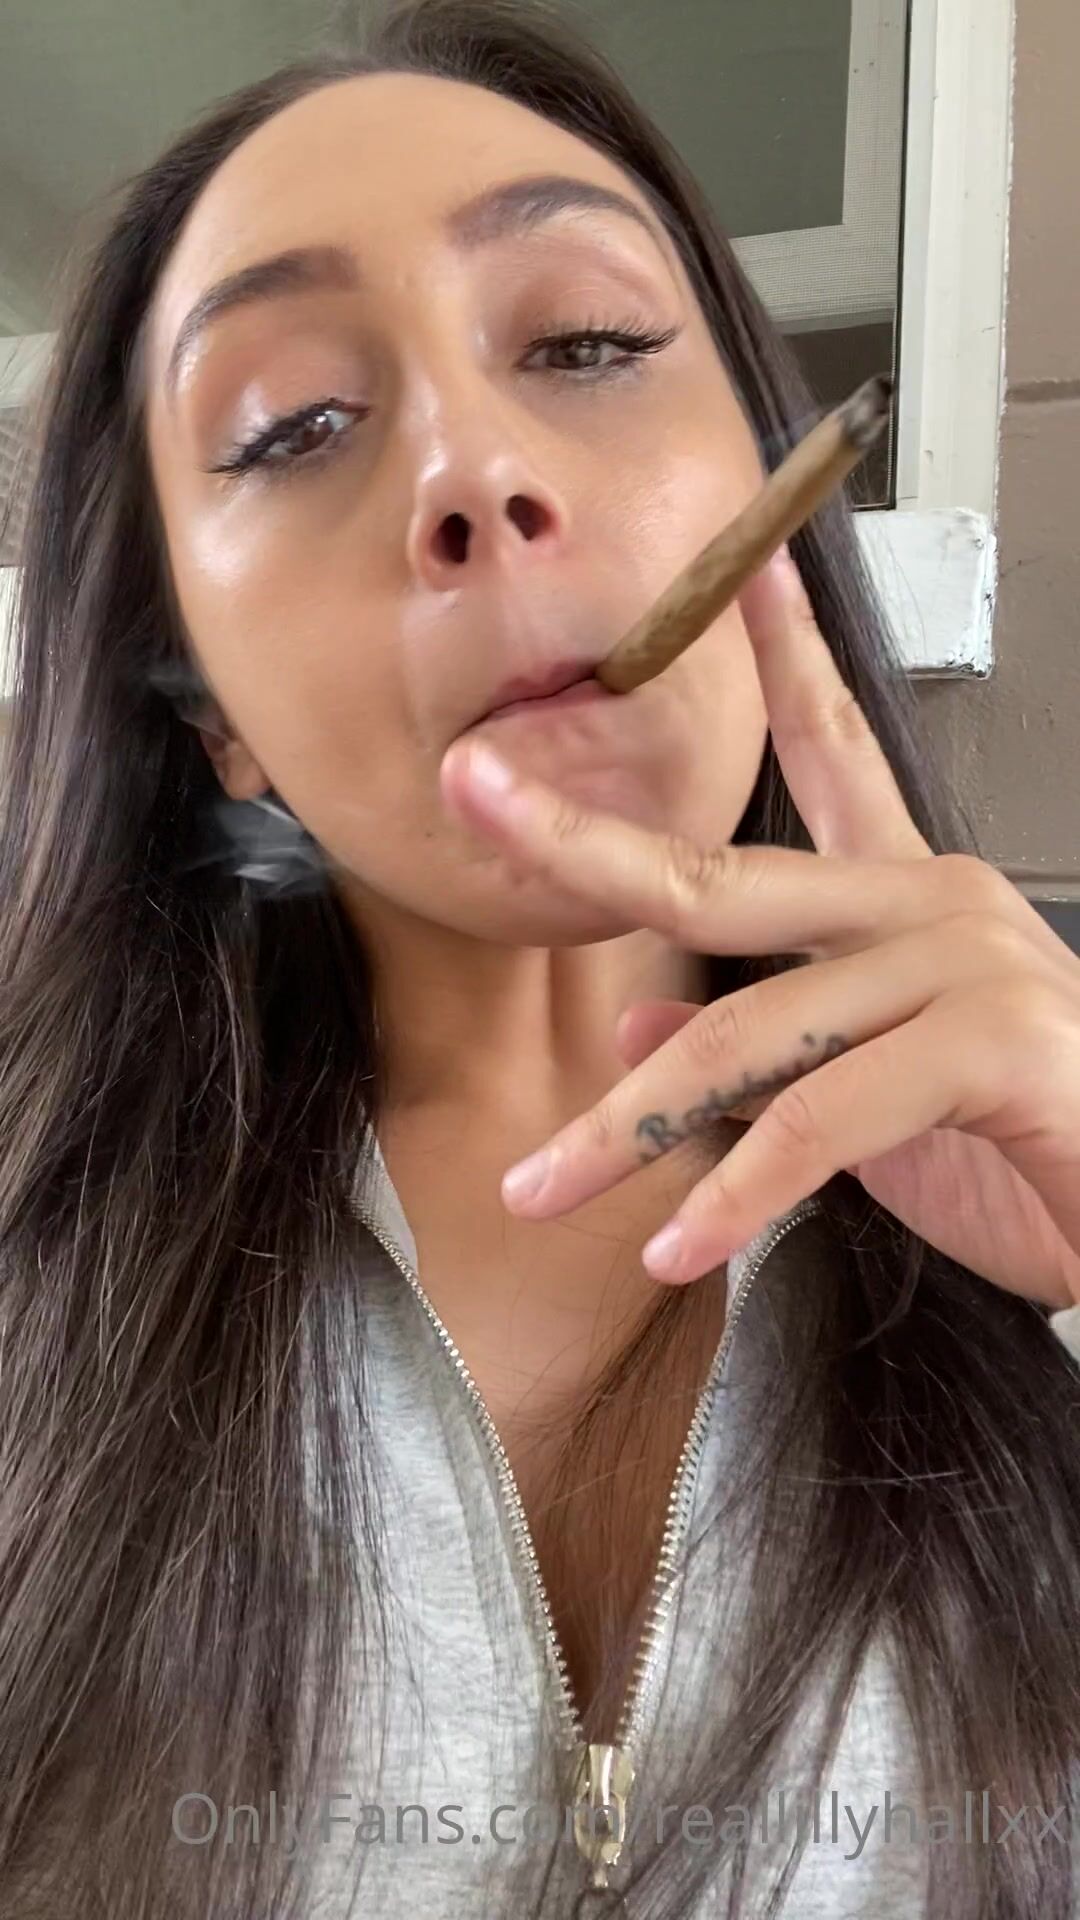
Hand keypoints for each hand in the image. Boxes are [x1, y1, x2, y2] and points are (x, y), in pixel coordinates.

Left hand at [439, 550, 1079, 1305]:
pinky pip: (817, 1122)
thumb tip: (636, 1020)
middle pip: (721, 876)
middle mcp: (934, 905)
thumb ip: (760, 1051)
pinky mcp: (991, 1044)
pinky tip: (674, 1246)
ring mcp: (964, 963)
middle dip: (581, 841)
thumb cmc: (1030, 1152)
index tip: (742, 571)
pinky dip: (735, 1196)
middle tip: (475, 791)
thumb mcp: (865, 1102)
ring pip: (743, 1033)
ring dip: (625, 1126)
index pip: (832, 753)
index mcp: (909, 900)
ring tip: (542, 1188)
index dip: (782, 660)